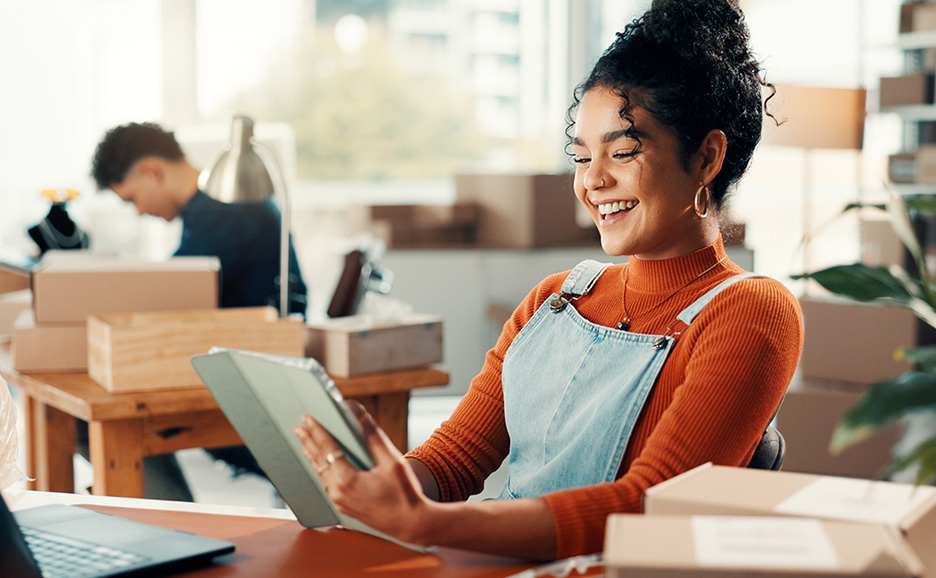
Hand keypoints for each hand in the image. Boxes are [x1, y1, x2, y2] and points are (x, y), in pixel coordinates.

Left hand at [293, 402, 431, 544]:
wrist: (411, 524)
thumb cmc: (404, 493)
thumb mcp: (392, 461)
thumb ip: (373, 437)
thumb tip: (361, 415)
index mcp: (347, 479)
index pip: (326, 448)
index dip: (317, 431)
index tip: (308, 418)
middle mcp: (338, 492)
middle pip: (318, 461)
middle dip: (308, 441)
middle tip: (299, 426)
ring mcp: (340, 501)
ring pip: (321, 473)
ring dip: (313, 456)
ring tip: (305, 443)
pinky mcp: (345, 507)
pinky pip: (327, 484)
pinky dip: (322, 469)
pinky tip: (321, 465)